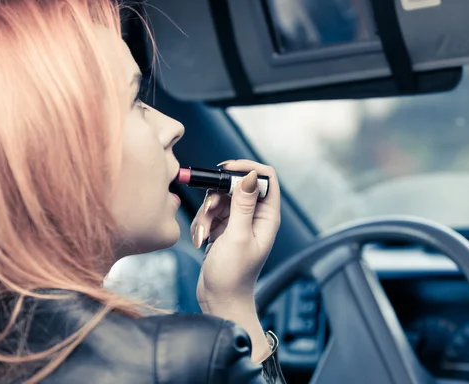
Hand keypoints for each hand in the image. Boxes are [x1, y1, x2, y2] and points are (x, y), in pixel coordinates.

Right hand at [191, 160, 280, 311]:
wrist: (219, 301)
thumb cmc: (232, 276)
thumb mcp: (237, 237)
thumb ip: (242, 205)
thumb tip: (251, 176)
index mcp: (267, 216)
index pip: (265, 177)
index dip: (247, 168)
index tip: (224, 170)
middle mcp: (255, 216)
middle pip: (236, 185)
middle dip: (217, 196)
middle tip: (209, 211)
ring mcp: (239, 221)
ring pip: (219, 198)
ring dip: (206, 213)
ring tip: (204, 235)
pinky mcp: (224, 228)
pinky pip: (210, 212)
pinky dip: (202, 223)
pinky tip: (201, 240)